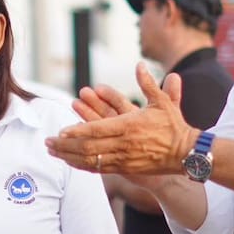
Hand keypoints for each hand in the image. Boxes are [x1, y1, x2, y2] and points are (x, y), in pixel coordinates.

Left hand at [47, 63, 197, 176]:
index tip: (61, 131)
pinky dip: (81, 165)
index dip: (78, 131)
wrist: (186, 154)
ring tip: (52, 152)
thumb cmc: (174, 126)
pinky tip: (69, 162)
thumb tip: (140, 65)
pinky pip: (98, 169)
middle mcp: (123, 144)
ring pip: (90, 160)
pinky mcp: (125, 168)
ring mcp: (123, 159)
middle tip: (47, 142)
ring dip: (68, 156)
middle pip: (88, 148)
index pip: (97, 130)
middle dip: (65, 146)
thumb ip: (148, 84)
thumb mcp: (162, 102)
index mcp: (129, 126)